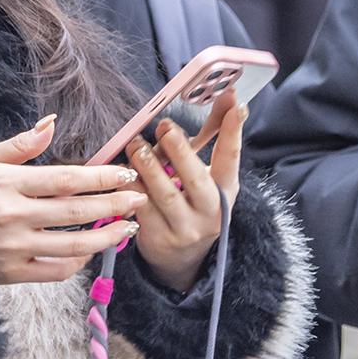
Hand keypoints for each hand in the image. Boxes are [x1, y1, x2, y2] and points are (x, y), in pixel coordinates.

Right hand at [0, 115, 146, 284]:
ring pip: (73, 245)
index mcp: (6, 183)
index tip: (126, 173)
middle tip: (140, 198)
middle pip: (76, 210)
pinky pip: (54, 271)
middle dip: (115, 205)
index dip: (101, 177)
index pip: (66, 179)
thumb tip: (52, 123)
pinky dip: (77, 263)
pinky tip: (91, 252)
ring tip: (129, 228)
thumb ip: (18, 145)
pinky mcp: (9, 274)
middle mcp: (12, 216)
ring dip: (107, 237)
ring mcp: (12, 247)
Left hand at [125, 93, 245, 292]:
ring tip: (135, 144)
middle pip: (195, 180)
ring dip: (146, 165)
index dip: (233, 130)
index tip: (235, 103)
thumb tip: (225, 97)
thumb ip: (211, 142)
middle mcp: (209, 213)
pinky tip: (123, 171)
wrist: (182, 260)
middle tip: (164, 127)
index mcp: (225, 194)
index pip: (231, 159)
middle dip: (179, 151)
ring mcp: (184, 229)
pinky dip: (131, 186)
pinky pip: (140, 208)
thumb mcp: (209, 180)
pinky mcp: (157, 239)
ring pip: (163, 194)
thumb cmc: (194, 206)